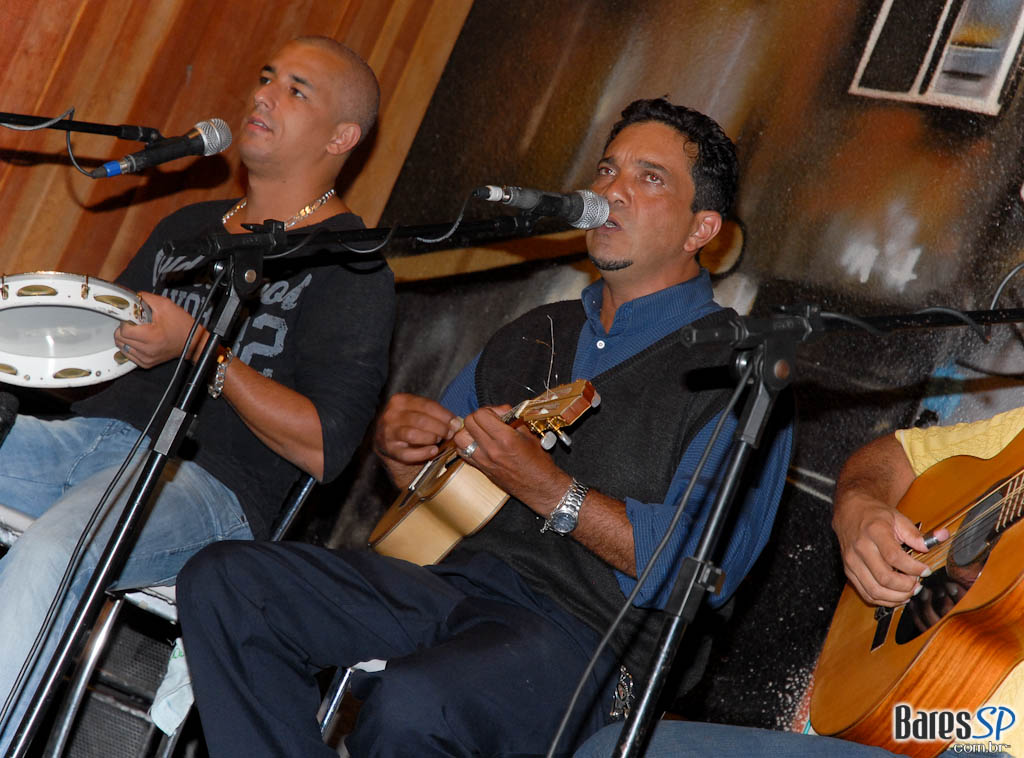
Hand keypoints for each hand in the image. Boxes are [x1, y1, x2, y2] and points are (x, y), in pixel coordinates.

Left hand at [115, 292, 205, 368]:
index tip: (131, 319)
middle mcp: (148, 350)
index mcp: (151, 336)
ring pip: (122, 348)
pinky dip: (130, 347)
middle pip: (120, 339)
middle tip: (134, 325)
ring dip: (126, 339)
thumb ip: (146, 298)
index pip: (123, 331)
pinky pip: (129, 356)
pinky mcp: (147, 363)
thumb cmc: (182, 325)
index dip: (125, 322)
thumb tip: (132, 297)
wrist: (192, 341)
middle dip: (124, 330)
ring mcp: (147, 358)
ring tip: (138, 333)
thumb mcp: (165, 305)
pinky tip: (139, 341)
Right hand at [374, 393, 460, 486]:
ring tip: (439, 440)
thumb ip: (436, 414)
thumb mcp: (419, 412)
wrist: (389, 439)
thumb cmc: (409, 423)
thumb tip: (456, 422)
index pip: (427, 405)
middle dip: (439, 427)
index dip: (444, 415)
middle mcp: (391, 415)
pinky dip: (423, 453)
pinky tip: (433, 451)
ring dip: (431, 438)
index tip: (455, 422)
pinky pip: (407, 453)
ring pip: (412, 435)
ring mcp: (388, 433)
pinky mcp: (389, 450)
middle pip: (420, 420)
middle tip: (450, 433)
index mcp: (400, 400)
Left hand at [452, 405, 567, 510]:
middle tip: (489, 421)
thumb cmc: (539, 464)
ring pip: (460, 438)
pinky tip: (478, 444)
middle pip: (469, 423)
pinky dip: (466, 445)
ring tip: (481, 432)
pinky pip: (463, 453)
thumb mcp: (531, 436)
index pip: (481, 414)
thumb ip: (514, 421)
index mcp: (506, 439)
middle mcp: (492, 450)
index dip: (489, 410)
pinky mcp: (481, 469)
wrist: (539, 488)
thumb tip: (503, 411)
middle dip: (478, 417)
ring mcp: (484, 460)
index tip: (498, 414)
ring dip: (469, 431)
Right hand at [832, 492, 948, 606]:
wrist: (849, 512)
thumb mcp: (897, 517)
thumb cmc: (874, 515)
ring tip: (909, 591)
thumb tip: (937, 540)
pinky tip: (896, 595)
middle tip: (918, 584)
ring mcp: (852, 561)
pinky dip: (884, 600)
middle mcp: (860, 548)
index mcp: (874, 531)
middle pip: (884, 577)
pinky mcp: (849, 571)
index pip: (894, 557)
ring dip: (896, 597)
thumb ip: (915, 533)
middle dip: (906, 586)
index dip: (913, 568)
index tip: (926, 570)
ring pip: (874, 590)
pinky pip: (866, 593)